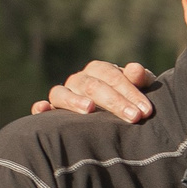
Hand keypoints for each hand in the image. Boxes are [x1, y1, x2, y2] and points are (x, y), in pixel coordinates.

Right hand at [31, 60, 159, 121]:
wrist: (119, 115)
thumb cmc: (131, 100)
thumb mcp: (140, 90)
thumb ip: (140, 80)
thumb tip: (136, 70)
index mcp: (100, 71)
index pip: (112, 76)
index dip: (129, 92)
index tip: (145, 110)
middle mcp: (79, 80)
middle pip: (92, 86)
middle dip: (114, 102)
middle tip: (134, 117)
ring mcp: (64, 94)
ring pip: (62, 93)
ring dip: (74, 100)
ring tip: (89, 109)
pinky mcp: (52, 112)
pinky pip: (41, 109)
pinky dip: (41, 108)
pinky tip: (43, 109)